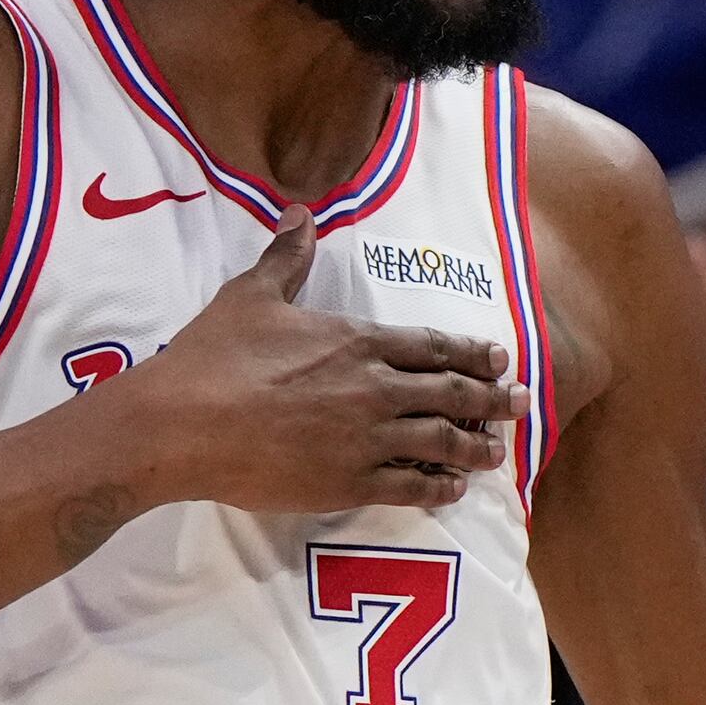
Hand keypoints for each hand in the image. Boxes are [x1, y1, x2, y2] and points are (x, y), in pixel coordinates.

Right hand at [105, 211, 524, 513]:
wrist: (184, 424)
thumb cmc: (214, 358)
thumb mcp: (251, 295)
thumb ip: (286, 258)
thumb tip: (299, 214)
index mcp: (357, 341)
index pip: (433, 346)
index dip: (472, 353)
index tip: (499, 357)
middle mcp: (374, 389)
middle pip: (451, 394)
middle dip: (492, 399)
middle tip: (521, 403)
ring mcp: (367, 440)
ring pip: (441, 443)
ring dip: (475, 447)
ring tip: (498, 452)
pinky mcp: (349, 483)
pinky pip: (411, 487)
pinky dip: (439, 489)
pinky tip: (454, 491)